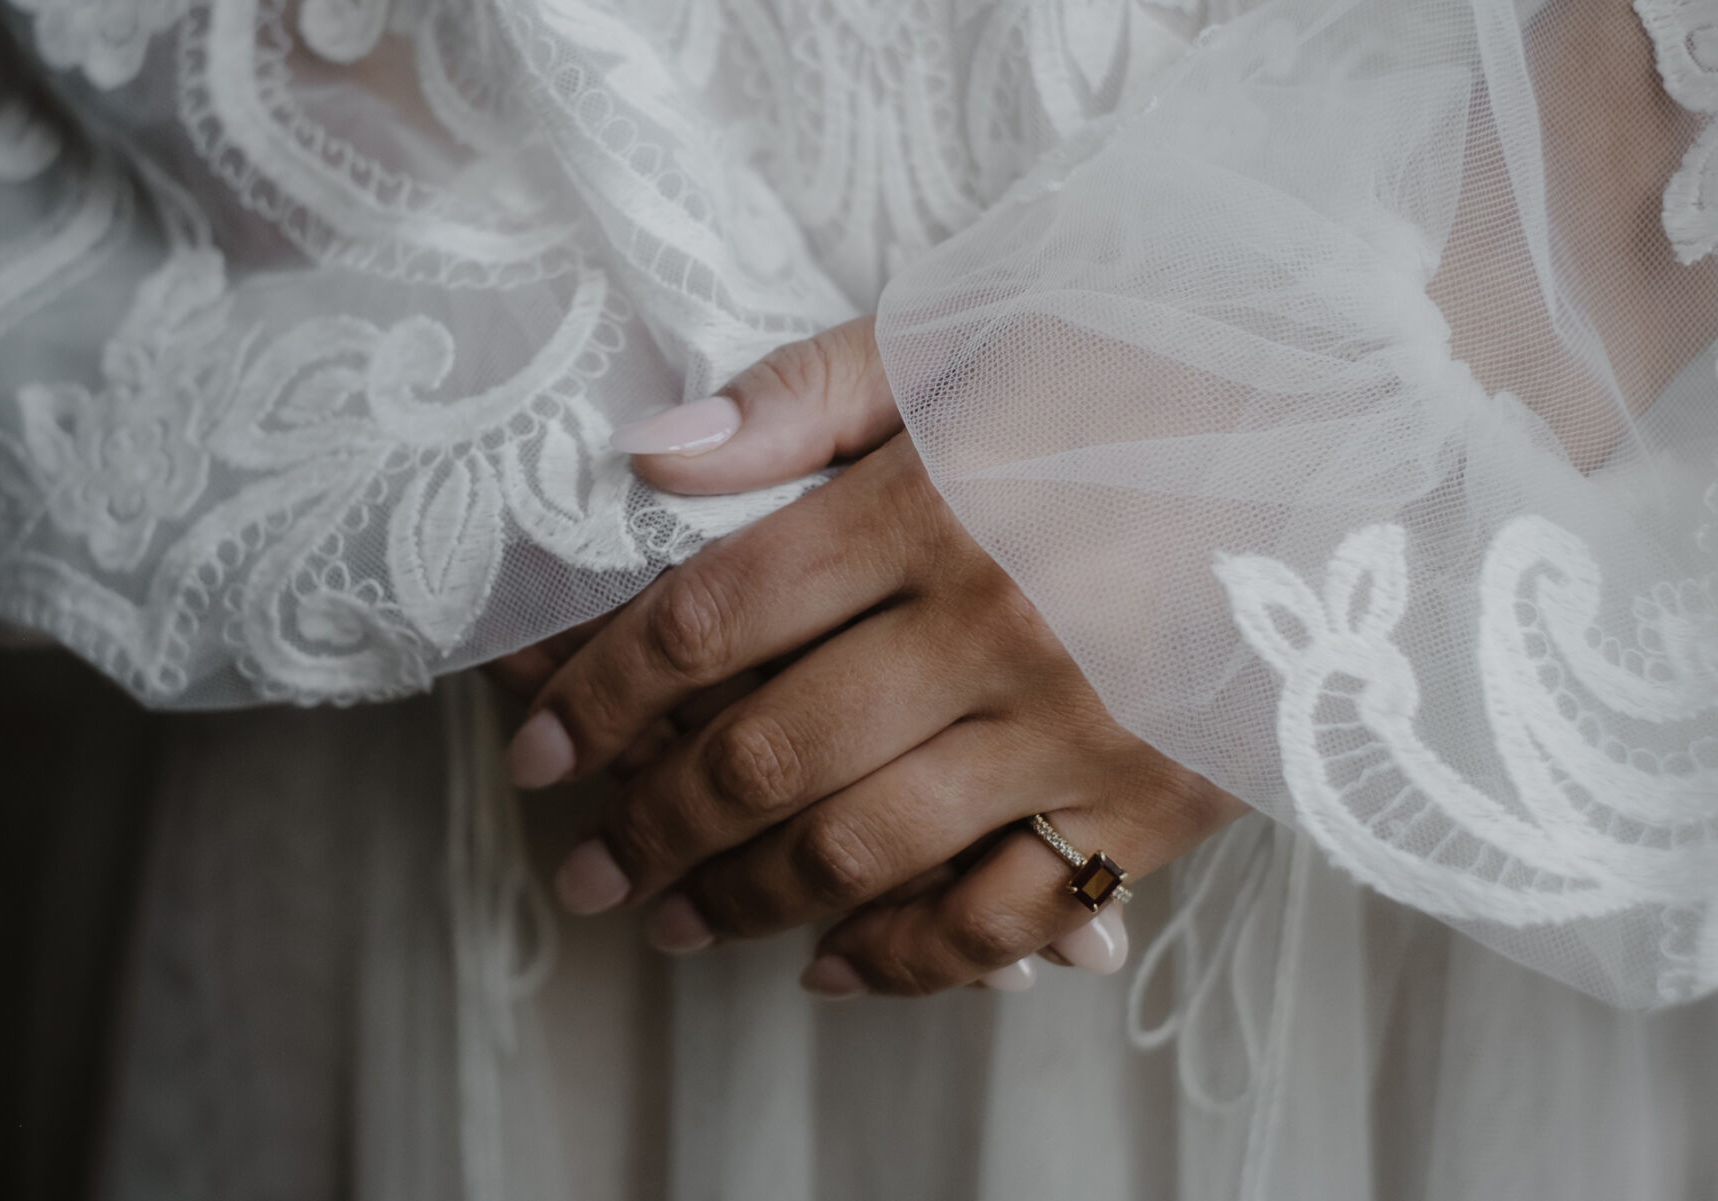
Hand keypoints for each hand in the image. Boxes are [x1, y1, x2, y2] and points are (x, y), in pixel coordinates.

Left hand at [502, 319, 1247, 995]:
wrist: (1378, 421)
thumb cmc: (1161, 361)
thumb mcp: (980, 338)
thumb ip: (805, 395)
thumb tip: (644, 453)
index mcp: (933, 505)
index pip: (709, 620)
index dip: (599, 692)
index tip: (540, 748)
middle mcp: (992, 630)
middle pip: (765, 756)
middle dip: (646, 825)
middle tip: (579, 867)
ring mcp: (1076, 730)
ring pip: (865, 853)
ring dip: (742, 901)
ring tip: (667, 923)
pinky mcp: (1155, 801)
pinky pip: (1005, 918)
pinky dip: (906, 962)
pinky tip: (829, 968)